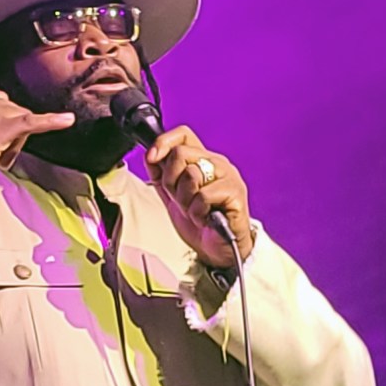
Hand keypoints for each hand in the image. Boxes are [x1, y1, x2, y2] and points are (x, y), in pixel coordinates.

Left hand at [146, 124, 253, 267]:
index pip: (183, 134)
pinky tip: (205, 219)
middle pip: (180, 153)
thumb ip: (162, 176)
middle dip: (171, 182)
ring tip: (195, 211)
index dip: (163, 142)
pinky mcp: (235, 193)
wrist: (218, 250)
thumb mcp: (173, 196)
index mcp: (202, 160)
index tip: (152, 158)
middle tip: (181, 200)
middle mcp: (216, 164)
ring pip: (191, 174)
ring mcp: (228, 177)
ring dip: (185, 201)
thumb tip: (151, 156)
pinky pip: (203, 196)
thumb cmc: (201, 223)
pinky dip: (198, 213)